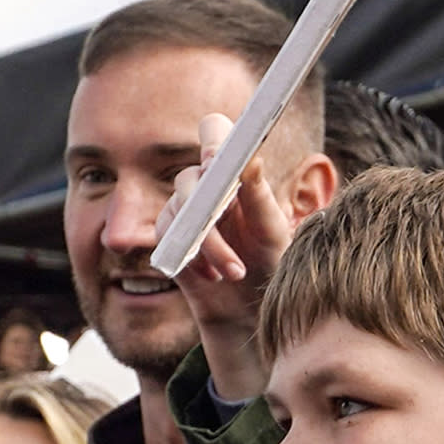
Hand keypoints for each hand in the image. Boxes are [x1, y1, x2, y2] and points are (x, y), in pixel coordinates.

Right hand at [154, 112, 297, 401]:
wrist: (250, 310)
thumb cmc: (269, 264)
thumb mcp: (274, 232)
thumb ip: (260, 197)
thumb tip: (251, 159)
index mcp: (233, 175)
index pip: (213, 133)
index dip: (212, 139)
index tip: (219, 158)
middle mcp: (205, 189)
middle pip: (189, 177)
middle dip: (208, 198)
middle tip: (228, 208)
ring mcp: (183, 214)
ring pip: (180, 212)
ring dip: (209, 243)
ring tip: (235, 271)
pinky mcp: (170, 240)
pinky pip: (168, 238)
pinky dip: (193, 258)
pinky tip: (214, 276)